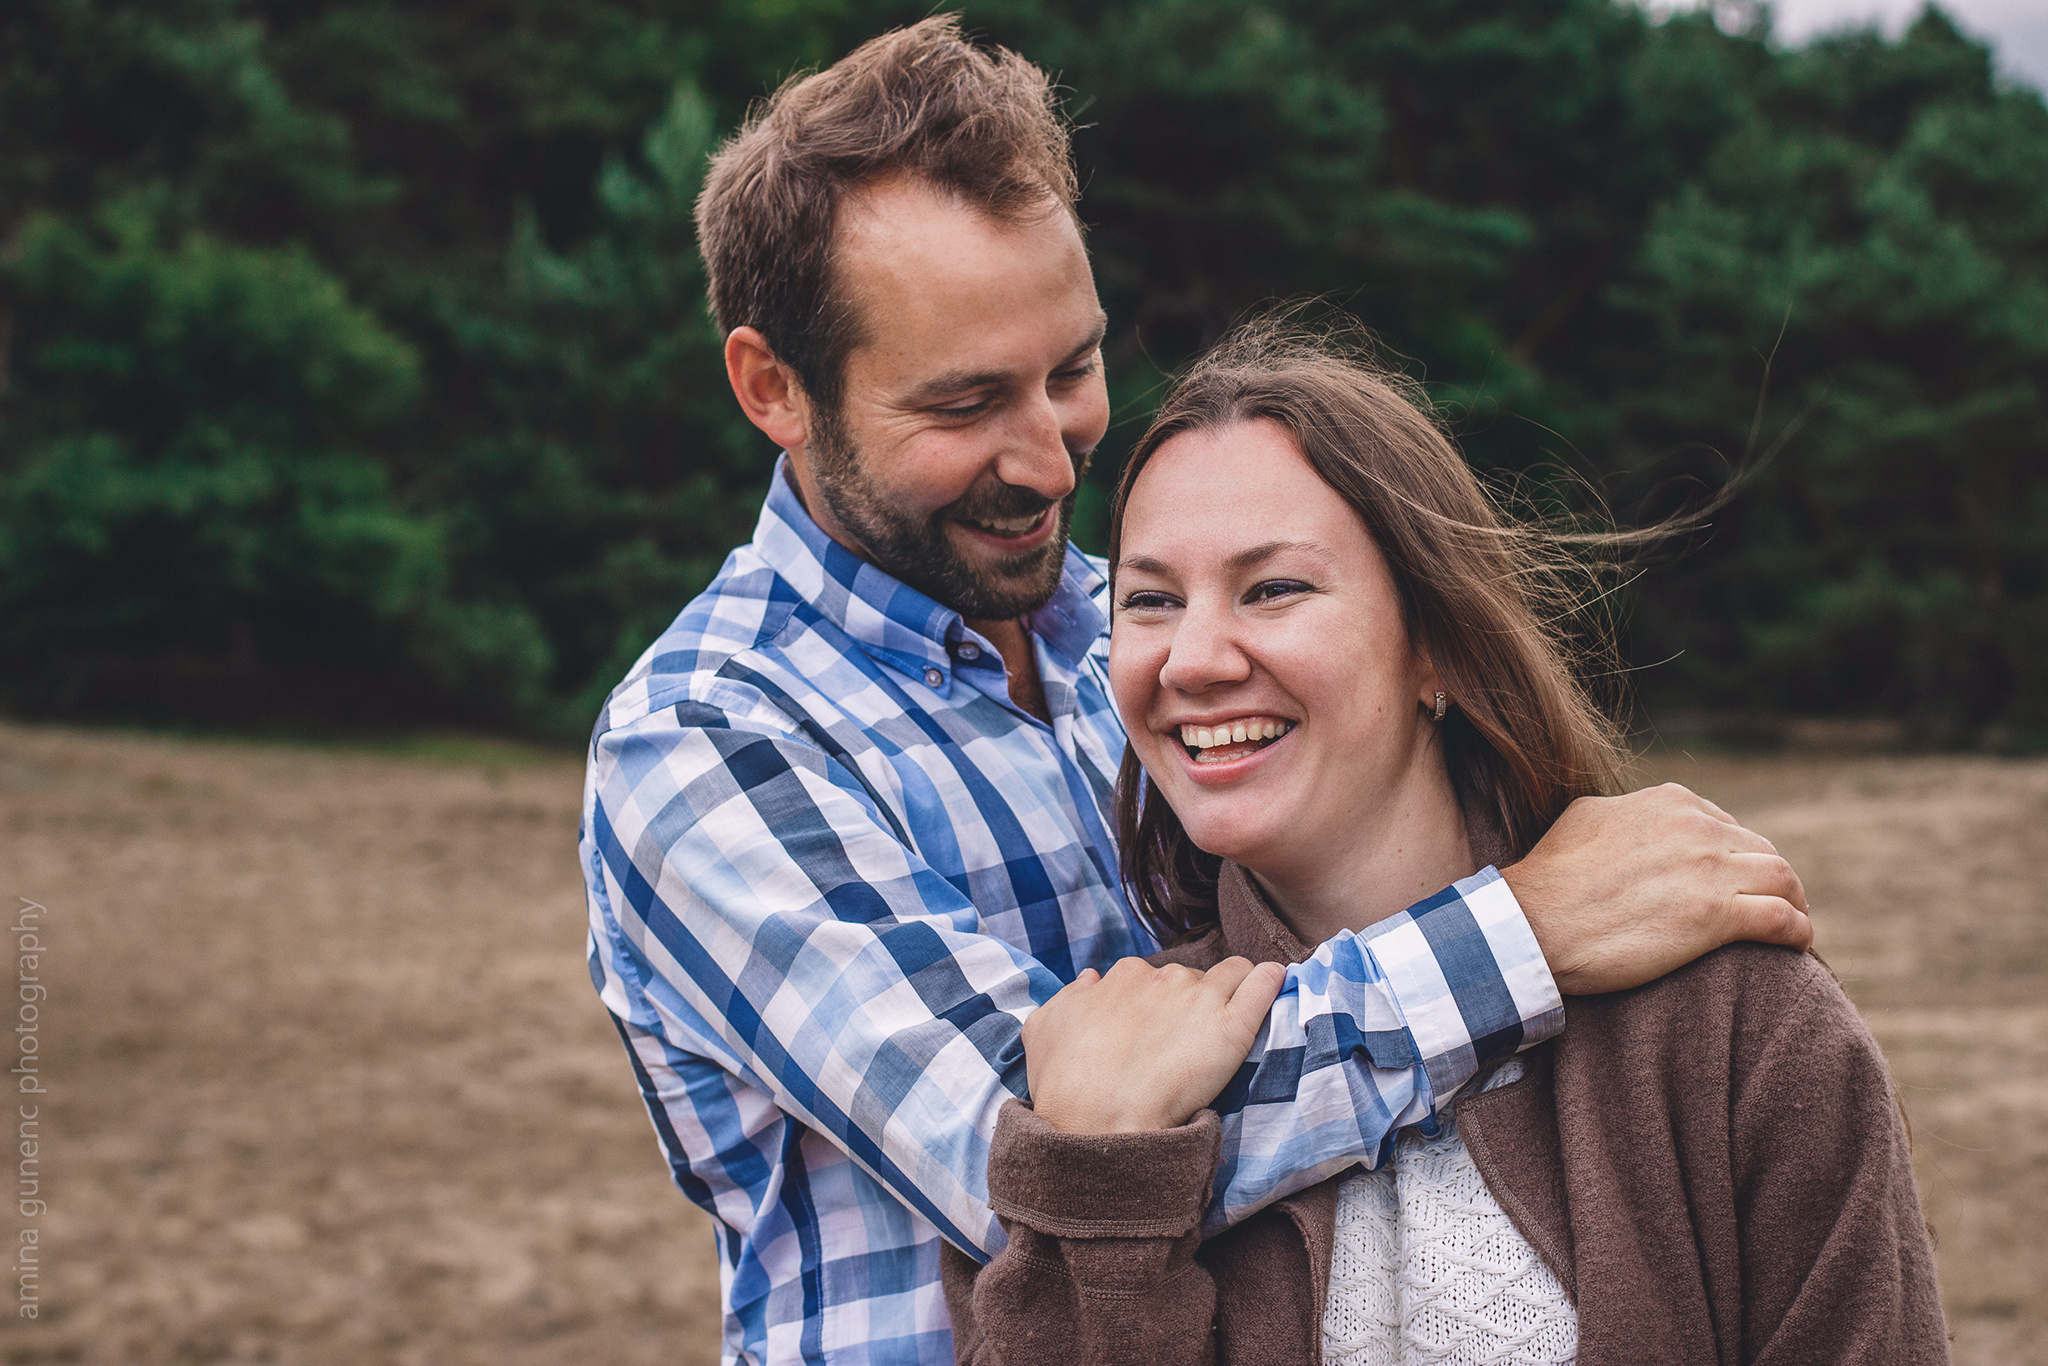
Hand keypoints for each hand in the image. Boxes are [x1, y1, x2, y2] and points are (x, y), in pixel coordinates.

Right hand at [1022, 956, 1287, 1133]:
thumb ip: (1068, 998)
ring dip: (1233, 989)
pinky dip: (1269, 980)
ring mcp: (1199, 998)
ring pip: (1230, 972)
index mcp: (1123, 978)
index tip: (1159, 1030)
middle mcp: (1162, 978)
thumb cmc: (1065, 1086)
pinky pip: (1261, 984)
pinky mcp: (1232, 1026)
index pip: (1151, 977)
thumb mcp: (1044, 1030)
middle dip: (1193, 1000)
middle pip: (1190, 977)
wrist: (1096, 1124)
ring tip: (1232, 1019)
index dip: (1158, 1003)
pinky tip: (1274, 981)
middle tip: (1189, 1039)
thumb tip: (1090, 980)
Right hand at [1501, 782, 1812, 994]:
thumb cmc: (1549, 880)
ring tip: (1792, 925)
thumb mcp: (1586, 819)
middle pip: (1761, 850)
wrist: (1532, 923)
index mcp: (1669, 803)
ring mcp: (1709, 870)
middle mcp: (1696, 828)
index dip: (1735, 857)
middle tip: (1769, 908)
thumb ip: (1625, 814)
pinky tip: (1796, 944)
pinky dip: (1798, 931)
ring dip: (1795, 903)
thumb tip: (1637, 820)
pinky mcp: (1715, 917)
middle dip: (1769, 880)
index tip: (1734, 883)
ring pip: (1784, 879)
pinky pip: (1782, 919)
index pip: (1726, 825)